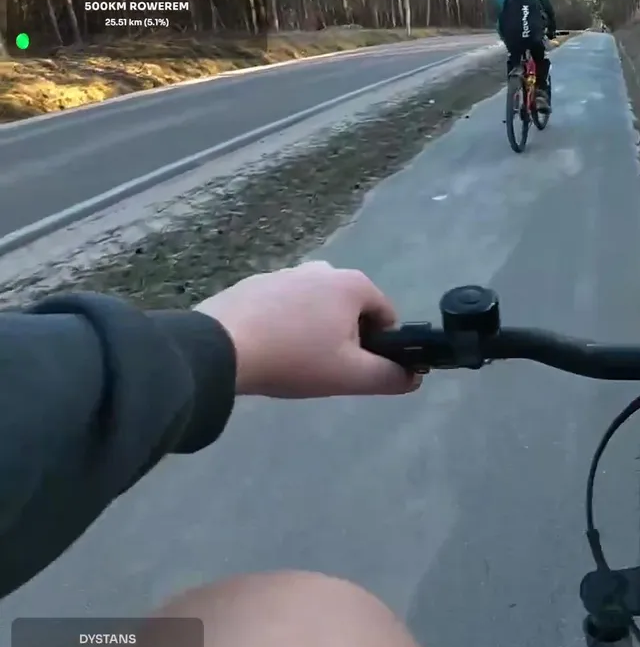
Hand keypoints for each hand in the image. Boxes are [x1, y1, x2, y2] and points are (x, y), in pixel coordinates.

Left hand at [195, 261, 420, 397]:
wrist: (218, 348)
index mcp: (352, 284)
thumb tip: (412, 377)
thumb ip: (389, 377)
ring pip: (317, 307)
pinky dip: (285, 325)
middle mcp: (323, 269)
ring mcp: (286, 272)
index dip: (382, 346)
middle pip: (351, 309)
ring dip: (315, 330)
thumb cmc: (294, 358)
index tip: (359, 368)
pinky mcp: (254, 283)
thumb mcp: (350, 376)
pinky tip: (269, 349)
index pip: (387, 316)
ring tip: (294, 361)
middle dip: (346, 337)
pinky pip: (284, 306)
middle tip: (325, 367)